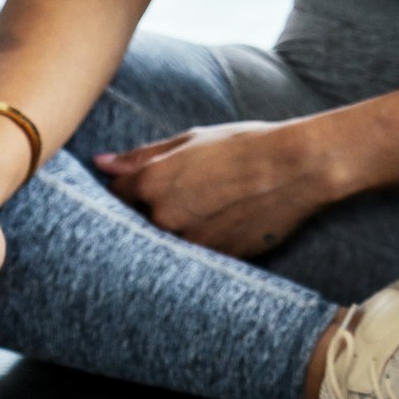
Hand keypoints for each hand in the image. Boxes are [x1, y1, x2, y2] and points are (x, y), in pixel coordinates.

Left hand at [93, 117, 340, 257]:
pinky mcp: (216, 259)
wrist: (296, 169)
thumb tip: (102, 164)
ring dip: (179, 227)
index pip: (117, 195)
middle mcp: (164, 217)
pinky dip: (202, 240)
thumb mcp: (191, 139)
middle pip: (140, 222)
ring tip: (210, 205)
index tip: (143, 185)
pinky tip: (225, 218)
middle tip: (188, 194)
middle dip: (154, 210)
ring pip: (168, 241)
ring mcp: (191, 243)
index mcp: (153, 182)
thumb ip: (142, 155)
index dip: (129, 189)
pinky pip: (196, 253)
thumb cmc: (245, 145)